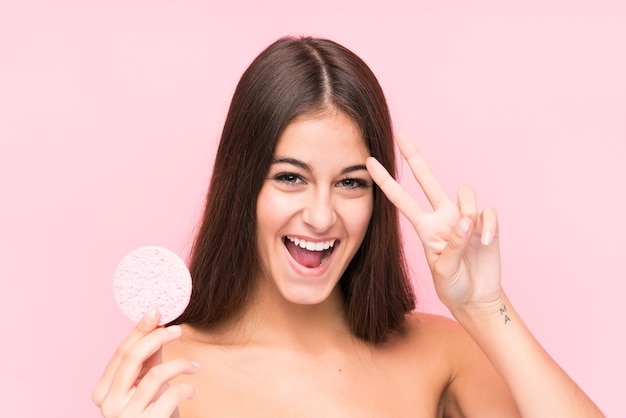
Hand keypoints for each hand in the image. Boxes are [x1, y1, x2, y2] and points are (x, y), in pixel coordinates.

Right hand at [92, 310, 197, 417]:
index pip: (121, 352)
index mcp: (103, 390)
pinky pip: (171, 395)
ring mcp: (126, 416)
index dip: (140, 330)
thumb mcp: (146, 384)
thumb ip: (148, 358)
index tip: (157, 312)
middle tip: (178, 330)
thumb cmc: (152, 412)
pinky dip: (186, 387)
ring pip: (155, 375)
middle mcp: (109, 403)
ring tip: (194, 366)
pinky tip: (191, 389)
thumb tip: (157, 321)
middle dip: (157, 337)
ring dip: (180, 364)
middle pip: (132, 357)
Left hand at [366, 131, 502, 311]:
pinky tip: (487, 242)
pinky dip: (489, 226)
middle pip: (427, 178)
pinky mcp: (486, 223)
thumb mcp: (443, 271)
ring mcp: (465, 218)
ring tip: (471, 235)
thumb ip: (452, 247)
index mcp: (425, 227)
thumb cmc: (454, 286)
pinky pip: (488, 212)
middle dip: (414, 156)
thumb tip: (465, 222)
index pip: (401, 199)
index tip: (369, 163)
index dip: (386, 181)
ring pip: (465, 192)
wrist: (477, 298)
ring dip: (469, 210)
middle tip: (401, 133)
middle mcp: (443, 216)